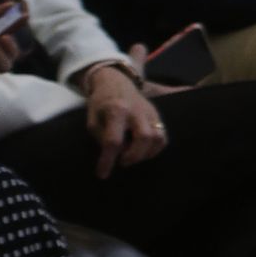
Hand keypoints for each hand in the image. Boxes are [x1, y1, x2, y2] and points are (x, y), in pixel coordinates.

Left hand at [85, 66, 167, 180]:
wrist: (116, 82)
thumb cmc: (101, 103)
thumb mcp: (92, 120)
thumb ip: (102, 138)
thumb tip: (114, 154)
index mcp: (116, 110)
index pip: (113, 140)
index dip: (108, 160)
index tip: (102, 174)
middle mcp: (136, 111)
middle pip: (143, 138)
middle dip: (133, 156)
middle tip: (122, 161)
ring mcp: (150, 112)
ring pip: (158, 137)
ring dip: (146, 154)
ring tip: (133, 156)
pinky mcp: (157, 115)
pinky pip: (163, 137)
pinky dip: (155, 149)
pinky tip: (143, 152)